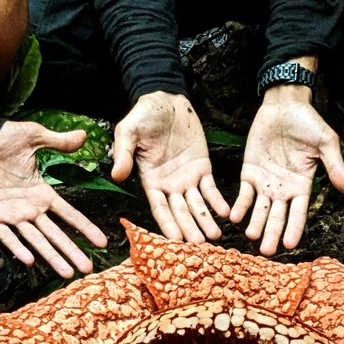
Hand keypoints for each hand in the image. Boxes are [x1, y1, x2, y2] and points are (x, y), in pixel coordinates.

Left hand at [0, 120, 107, 277]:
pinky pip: (6, 236)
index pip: (69, 215)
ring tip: (66, 274)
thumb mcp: (33, 136)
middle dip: (72, 252)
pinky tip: (29, 260)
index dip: (85, 228)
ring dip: (51, 258)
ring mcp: (11, 215)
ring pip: (36, 241)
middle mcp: (30, 208)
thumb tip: (84, 135)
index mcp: (42, 192)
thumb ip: (58, 141)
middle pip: (56, 235)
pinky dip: (17, 248)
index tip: (101, 243)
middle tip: (87, 269)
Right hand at [112, 92, 229, 241]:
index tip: (175, 240)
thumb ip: (123, 154)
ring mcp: (187, 178)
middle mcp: (169, 185)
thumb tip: (117, 175)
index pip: (159, 208)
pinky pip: (211, 189)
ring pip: (197, 205)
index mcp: (150, 181)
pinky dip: (217, 201)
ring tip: (215, 236)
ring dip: (205, 221)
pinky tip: (226, 213)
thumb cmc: (143, 115)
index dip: (167, 224)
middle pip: (180, 212)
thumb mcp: (128, 131)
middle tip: (199, 245)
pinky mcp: (202, 168)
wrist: (166, 98)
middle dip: (189, 229)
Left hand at [230, 87, 343, 254]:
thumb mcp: (326, 143)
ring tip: (251, 236)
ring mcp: (266, 183)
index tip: (289, 245)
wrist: (284, 104)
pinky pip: (243, 194)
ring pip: (259, 209)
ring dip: (255, 223)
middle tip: (267, 251)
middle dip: (272, 233)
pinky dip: (239, 206)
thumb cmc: (308, 122)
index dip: (294, 229)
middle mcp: (284, 189)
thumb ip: (335, 167)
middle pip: (277, 217)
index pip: (299, 213)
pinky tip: (234, 217)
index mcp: (302, 186)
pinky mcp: (249, 173)